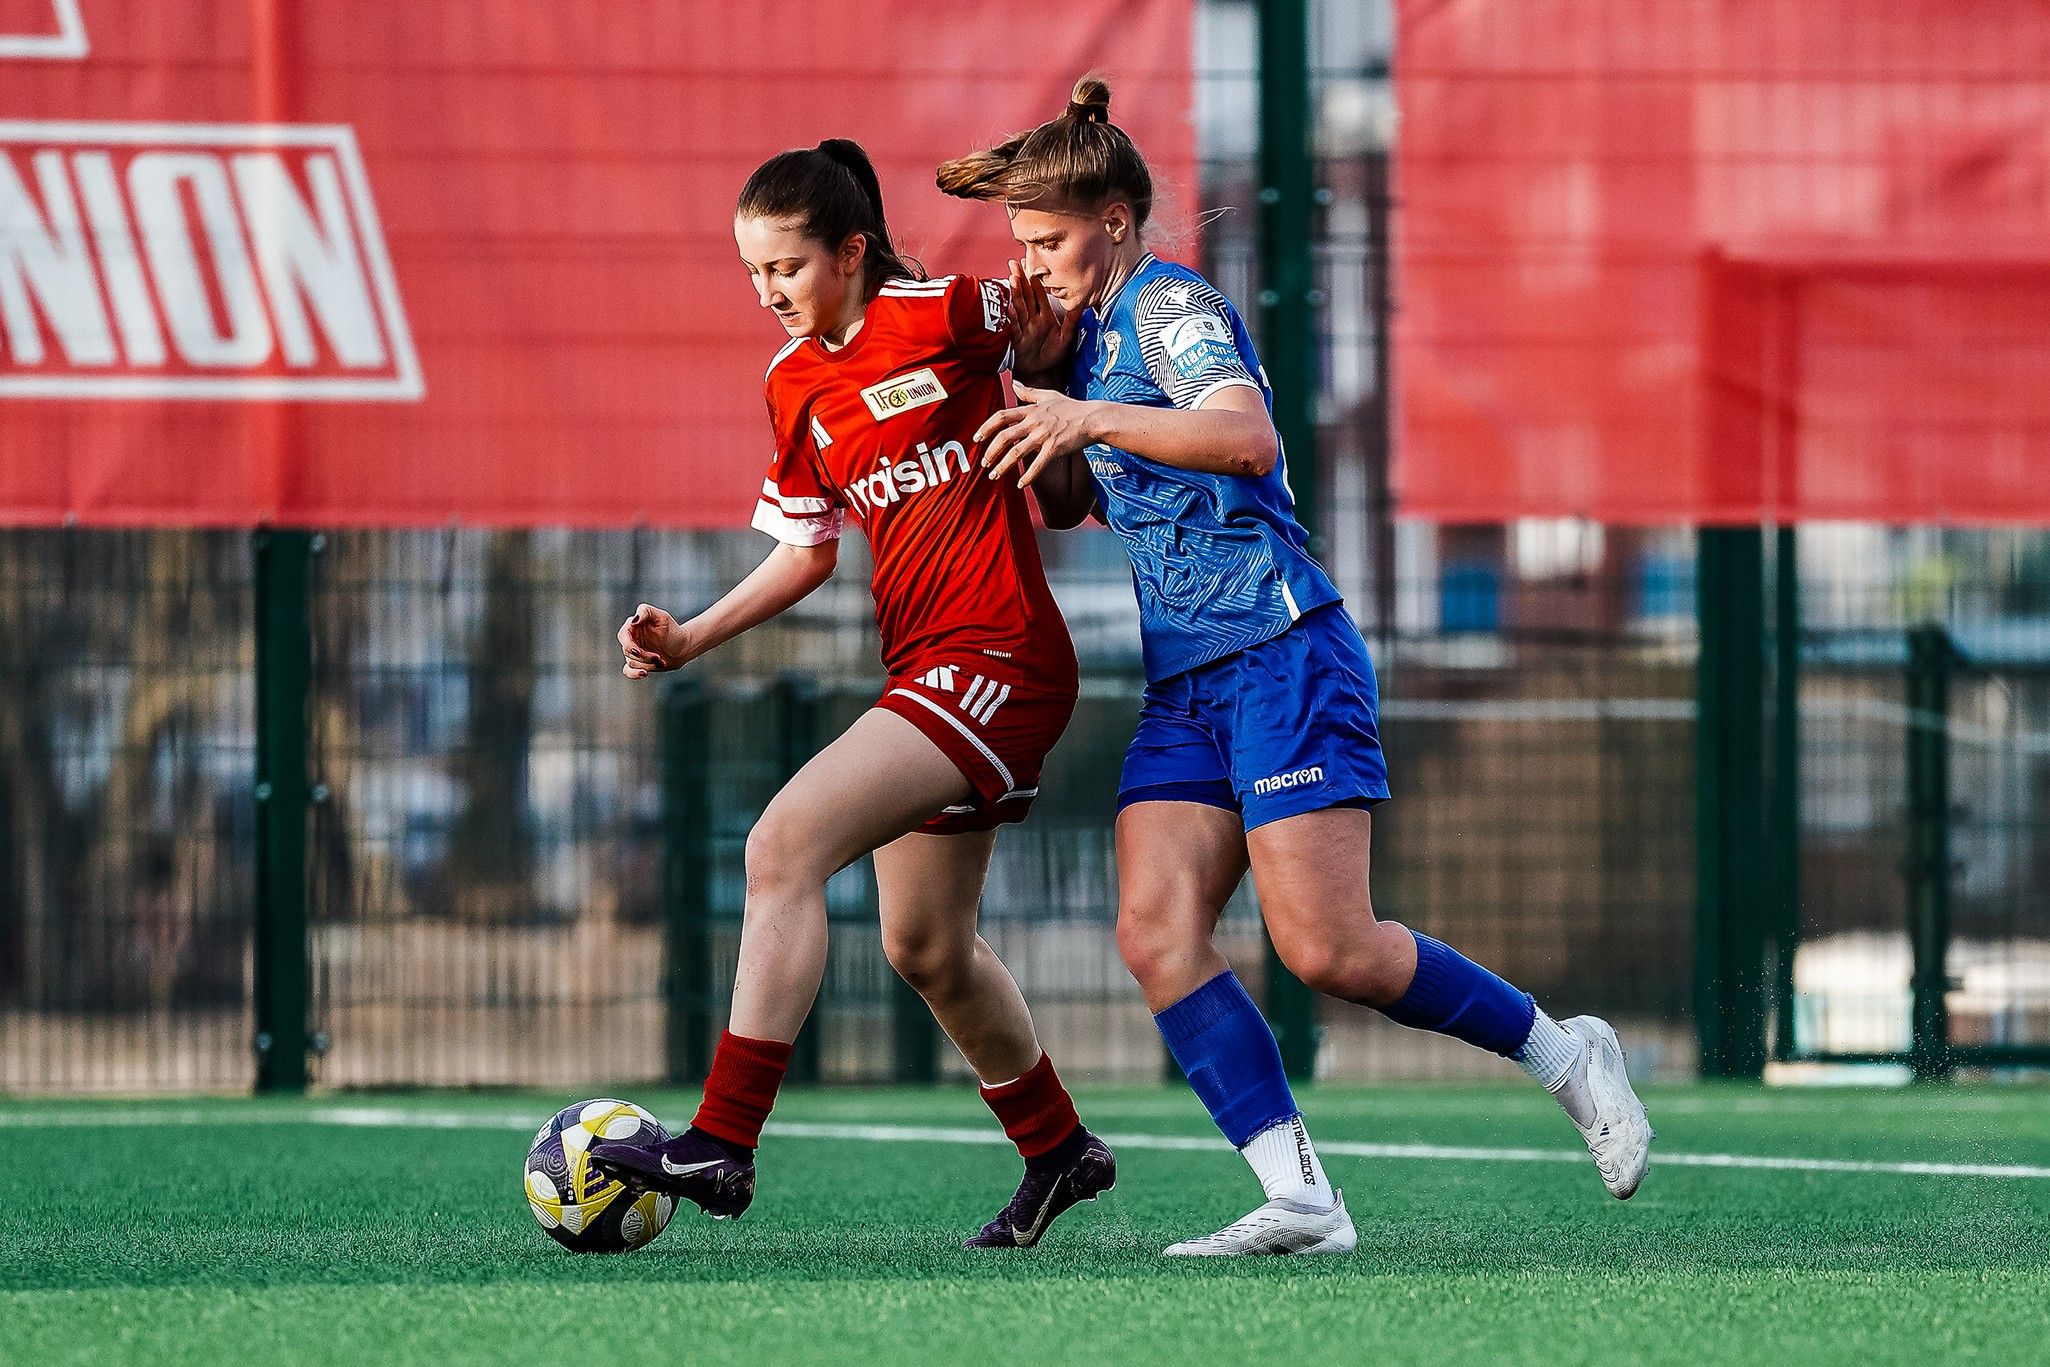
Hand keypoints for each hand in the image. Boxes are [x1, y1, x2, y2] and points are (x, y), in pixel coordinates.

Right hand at [617, 603, 690, 678]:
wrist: (682, 647)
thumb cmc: (672, 630)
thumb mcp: (662, 617)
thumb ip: (646, 612)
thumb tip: (633, 620)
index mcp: (633, 626)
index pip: (623, 636)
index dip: (628, 645)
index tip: (638, 651)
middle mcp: (631, 639)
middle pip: (628, 651)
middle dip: (644, 656)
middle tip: (658, 657)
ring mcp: (633, 652)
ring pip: (632, 662)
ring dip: (647, 664)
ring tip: (662, 661)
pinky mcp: (637, 663)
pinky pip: (628, 671)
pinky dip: (634, 674)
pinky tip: (644, 674)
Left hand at [974, 383, 1095, 487]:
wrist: (1093, 418)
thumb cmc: (1071, 407)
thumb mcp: (1049, 394)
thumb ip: (1029, 391)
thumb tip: (1014, 384)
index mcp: (1030, 410)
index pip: (1002, 417)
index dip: (986, 427)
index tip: (977, 438)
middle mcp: (1034, 422)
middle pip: (1005, 436)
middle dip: (990, 451)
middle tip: (983, 463)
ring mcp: (1044, 435)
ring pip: (1017, 452)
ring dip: (1003, 466)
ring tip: (994, 475)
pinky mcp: (1055, 448)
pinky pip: (1037, 464)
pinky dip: (1028, 476)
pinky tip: (1020, 484)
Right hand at [1003, 260, 1078, 381]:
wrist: (1041, 373)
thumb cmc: (1052, 354)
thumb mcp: (1066, 337)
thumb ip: (1072, 320)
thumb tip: (1081, 304)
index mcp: (1044, 316)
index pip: (1038, 294)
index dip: (1034, 280)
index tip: (1029, 264)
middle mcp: (1032, 319)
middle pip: (1025, 296)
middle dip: (1019, 280)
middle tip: (1013, 264)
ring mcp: (1024, 329)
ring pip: (1019, 308)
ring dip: (1015, 294)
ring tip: (1012, 280)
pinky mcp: (1018, 341)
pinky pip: (1015, 328)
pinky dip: (1012, 319)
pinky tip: (1009, 308)